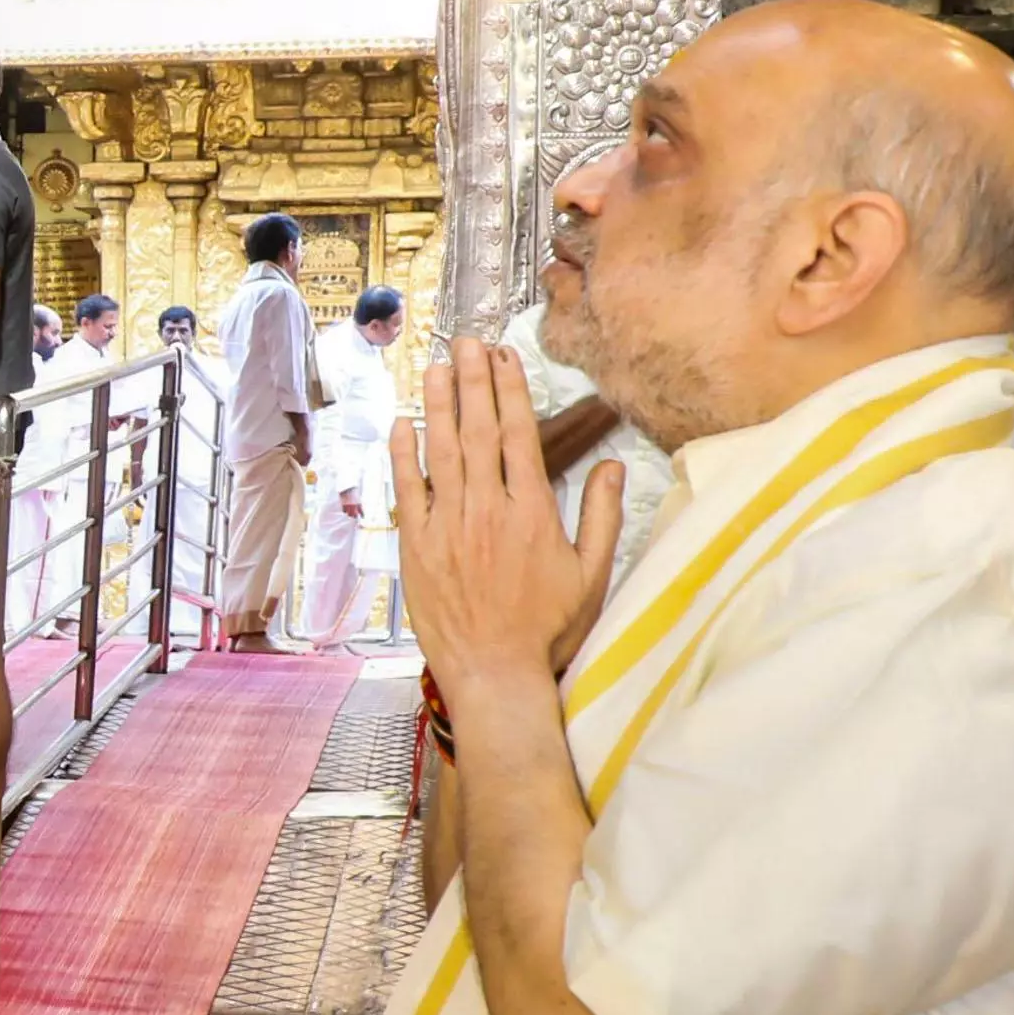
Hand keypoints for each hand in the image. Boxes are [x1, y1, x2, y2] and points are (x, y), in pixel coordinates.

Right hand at [334, 484, 363, 518]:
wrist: (347, 488)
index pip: (361, 512)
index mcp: (359, 504)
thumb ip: (358, 504)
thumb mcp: (358, 497)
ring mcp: (348, 506)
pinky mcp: (343, 505)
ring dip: (349, 514)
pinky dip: (345, 511)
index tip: (362, 517)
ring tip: (350, 514)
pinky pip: (344, 510)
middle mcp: (354, 506)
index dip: (362, 515)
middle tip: (355, 516)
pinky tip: (346, 511)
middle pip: (355, 515)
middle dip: (355, 516)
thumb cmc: (353, 491)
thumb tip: (358, 509)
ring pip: (349, 514)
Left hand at [388, 340, 622, 700]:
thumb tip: (611, 465)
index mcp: (531, 512)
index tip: (503, 358)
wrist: (496, 672)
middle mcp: (487, 510)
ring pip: (441, 452)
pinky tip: (402, 424)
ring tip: (434, 366)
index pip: (519, 436)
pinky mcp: (416, 547)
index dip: (510, 391)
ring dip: (437, 405)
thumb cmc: (549, 629)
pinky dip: (403, 455)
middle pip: (478, 431)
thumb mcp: (591, 574)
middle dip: (471, 382)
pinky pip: (407, 491)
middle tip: (464, 341)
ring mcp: (447, 526)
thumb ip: (602, 516)